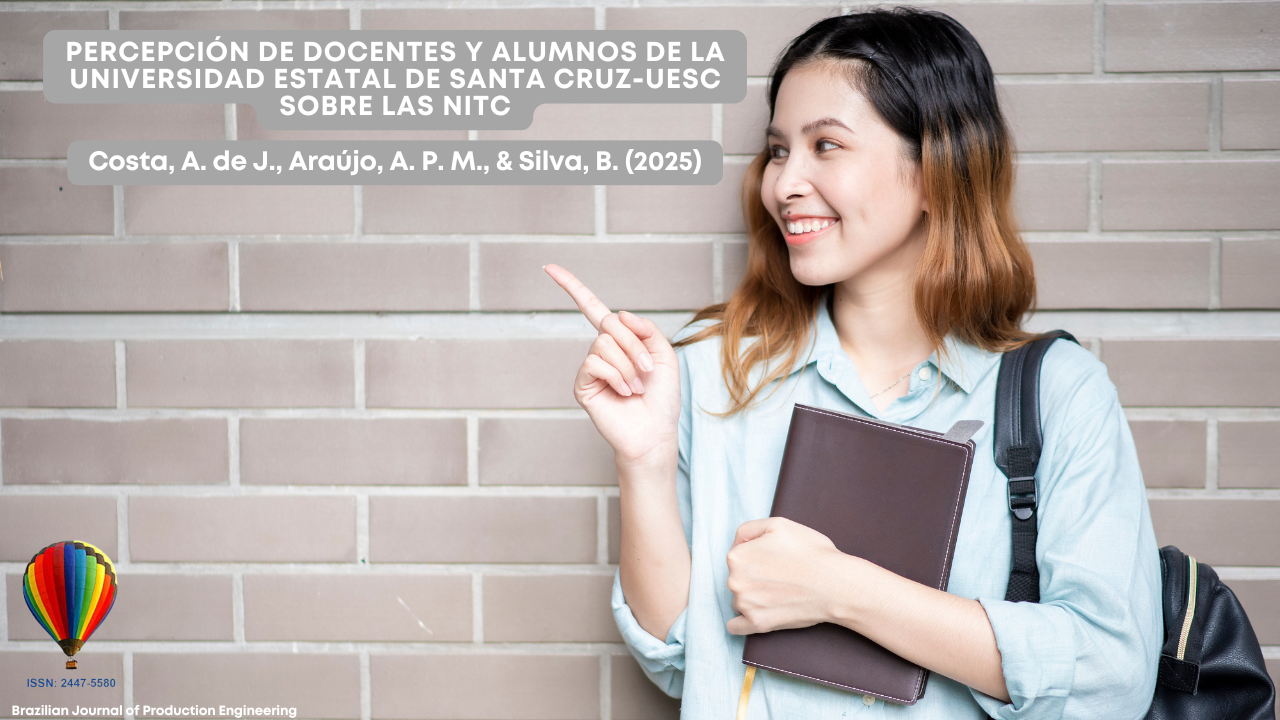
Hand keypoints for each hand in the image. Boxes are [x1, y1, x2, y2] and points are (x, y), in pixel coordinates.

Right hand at [544, 263, 680, 467]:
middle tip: (647, 371)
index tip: (548, 267)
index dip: (571, 287)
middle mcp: (601, 350)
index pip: (592, 308)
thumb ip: (645, 329)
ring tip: (636, 387)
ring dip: (628, 365)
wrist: (655, 432)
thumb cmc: (661, 397)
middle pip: (610, 324)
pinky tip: (624, 392)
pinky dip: (616, 376)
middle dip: (635, 346)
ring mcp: (590, 368)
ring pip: (604, 344)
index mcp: (620, 340)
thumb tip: (618, 313)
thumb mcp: (663, 355)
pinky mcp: (583, 385)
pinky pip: (595, 363)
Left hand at [725, 517, 849, 634]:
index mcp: (737, 556)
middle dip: (753, 575)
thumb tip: (737, 543)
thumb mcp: (778, 524)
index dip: (756, 554)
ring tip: (779, 592)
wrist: (834, 584)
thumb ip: (749, 529)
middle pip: (737, 577)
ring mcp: (745, 604)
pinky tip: (750, 617)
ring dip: (752, 597)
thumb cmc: (810, 552)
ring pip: (740, 599)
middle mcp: (735, 581)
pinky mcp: (757, 624)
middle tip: (779, 574)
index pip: (738, 555)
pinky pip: (736, 627)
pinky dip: (741, 623)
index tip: (773, 558)